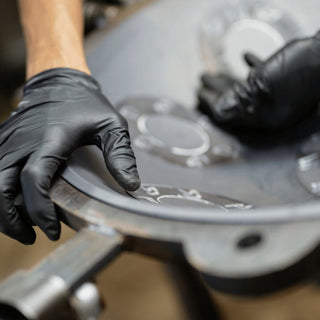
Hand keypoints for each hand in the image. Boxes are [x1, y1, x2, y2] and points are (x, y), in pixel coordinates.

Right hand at [0, 68, 139, 243]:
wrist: (59, 82)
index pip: (35, 180)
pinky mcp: (3, 142)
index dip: (40, 210)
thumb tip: (130, 185)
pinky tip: (12, 204)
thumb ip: (120, 155)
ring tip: (22, 226)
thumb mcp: (111, 126)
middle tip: (32, 235)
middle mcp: (23, 142)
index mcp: (50, 139)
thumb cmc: (86, 104)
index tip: (53, 230)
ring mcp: (8, 141)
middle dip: (10, 219)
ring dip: (0, 210)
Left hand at [198, 31, 319, 130]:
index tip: (198, 94)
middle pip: (236, 105)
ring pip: (247, 92)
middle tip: (200, 84)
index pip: (230, 116)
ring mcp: (280, 99)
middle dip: (216, 93)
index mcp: (265, 119)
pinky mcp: (288, 83)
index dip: (211, 105)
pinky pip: (264, 80)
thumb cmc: (298, 67)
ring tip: (211, 73)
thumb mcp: (261, 84)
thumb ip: (237, 99)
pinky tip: (244, 59)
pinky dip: (251, 70)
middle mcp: (272, 113)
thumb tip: (216, 109)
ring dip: (228, 82)